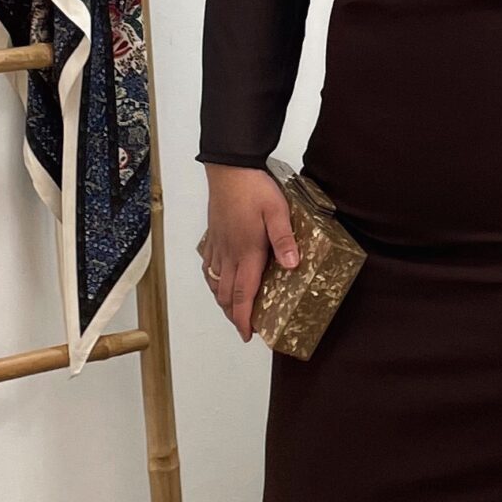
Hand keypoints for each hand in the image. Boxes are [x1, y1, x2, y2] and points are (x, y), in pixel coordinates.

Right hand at [198, 166, 300, 343]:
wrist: (228, 167)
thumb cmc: (254, 187)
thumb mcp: (277, 211)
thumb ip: (284, 240)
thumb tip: (292, 267)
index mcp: (247, 252)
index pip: (243, 294)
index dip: (244, 318)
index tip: (248, 335)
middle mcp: (229, 253)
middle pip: (227, 294)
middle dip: (234, 315)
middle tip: (244, 327)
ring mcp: (218, 245)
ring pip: (215, 282)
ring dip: (223, 300)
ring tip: (233, 310)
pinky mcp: (213, 235)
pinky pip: (208, 266)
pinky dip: (213, 281)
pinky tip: (218, 280)